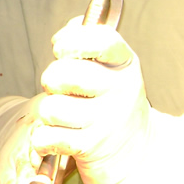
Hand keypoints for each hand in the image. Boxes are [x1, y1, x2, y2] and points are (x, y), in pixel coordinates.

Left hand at [34, 17, 149, 183]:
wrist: (140, 151)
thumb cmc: (113, 103)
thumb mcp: (111, 68)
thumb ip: (88, 43)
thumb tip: (66, 32)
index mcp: (125, 64)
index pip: (100, 39)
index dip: (71, 40)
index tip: (60, 48)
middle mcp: (120, 90)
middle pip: (63, 74)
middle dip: (51, 80)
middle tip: (59, 89)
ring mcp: (107, 121)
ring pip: (51, 108)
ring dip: (48, 114)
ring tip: (63, 116)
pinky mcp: (92, 148)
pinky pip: (47, 137)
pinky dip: (44, 140)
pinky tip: (57, 137)